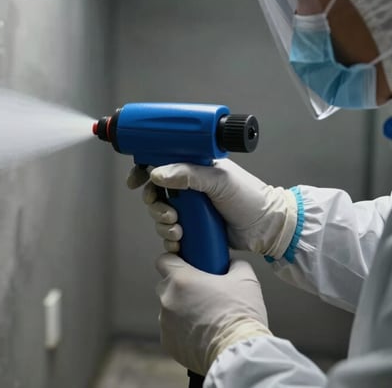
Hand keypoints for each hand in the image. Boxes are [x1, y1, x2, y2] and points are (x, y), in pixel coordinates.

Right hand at [127, 160, 296, 258]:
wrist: (269, 228)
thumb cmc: (251, 198)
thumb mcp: (219, 180)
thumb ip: (187, 174)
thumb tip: (156, 174)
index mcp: (196, 168)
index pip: (161, 164)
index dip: (144, 172)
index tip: (135, 183)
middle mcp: (191, 187)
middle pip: (156, 193)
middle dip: (155, 205)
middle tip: (168, 213)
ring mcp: (192, 209)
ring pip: (161, 215)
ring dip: (163, 224)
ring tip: (179, 229)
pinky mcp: (194, 228)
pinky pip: (171, 233)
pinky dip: (170, 238)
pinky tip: (179, 241)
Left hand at [155, 253, 271, 373]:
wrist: (238, 352)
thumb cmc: (240, 315)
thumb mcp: (246, 280)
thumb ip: (234, 264)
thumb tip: (231, 264)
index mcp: (181, 279)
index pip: (164, 260)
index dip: (175, 261)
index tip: (186, 266)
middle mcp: (167, 299)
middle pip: (167, 285)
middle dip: (182, 287)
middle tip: (203, 293)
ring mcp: (165, 321)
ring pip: (169, 309)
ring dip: (182, 310)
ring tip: (206, 317)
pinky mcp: (168, 341)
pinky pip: (172, 330)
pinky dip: (183, 330)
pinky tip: (202, 333)